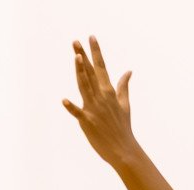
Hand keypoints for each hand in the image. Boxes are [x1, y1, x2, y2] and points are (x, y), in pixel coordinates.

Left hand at [62, 36, 136, 167]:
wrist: (123, 149)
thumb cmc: (122, 126)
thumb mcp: (124, 104)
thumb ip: (124, 86)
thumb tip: (128, 71)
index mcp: (109, 91)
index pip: (101, 67)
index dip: (96, 52)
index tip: (91, 37)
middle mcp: (101, 97)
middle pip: (91, 72)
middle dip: (83, 56)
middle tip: (75, 41)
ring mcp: (94, 108)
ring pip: (85, 86)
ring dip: (80, 72)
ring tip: (76, 57)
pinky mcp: (87, 122)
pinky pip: (77, 113)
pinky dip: (72, 107)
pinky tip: (64, 100)